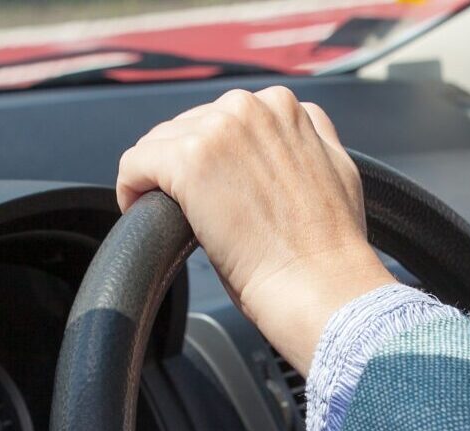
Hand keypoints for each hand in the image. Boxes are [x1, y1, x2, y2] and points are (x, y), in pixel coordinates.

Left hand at [115, 88, 394, 371]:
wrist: (320, 284)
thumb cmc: (329, 247)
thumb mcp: (339, 167)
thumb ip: (312, 137)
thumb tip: (295, 131)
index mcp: (282, 106)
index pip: (222, 118)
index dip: (211, 156)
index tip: (211, 188)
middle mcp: (249, 107)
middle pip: (187, 127)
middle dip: (183, 165)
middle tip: (190, 210)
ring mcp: (218, 130)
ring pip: (158, 143)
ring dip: (156, 178)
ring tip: (166, 215)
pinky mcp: (188, 161)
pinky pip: (135, 164)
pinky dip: (130, 189)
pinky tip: (140, 212)